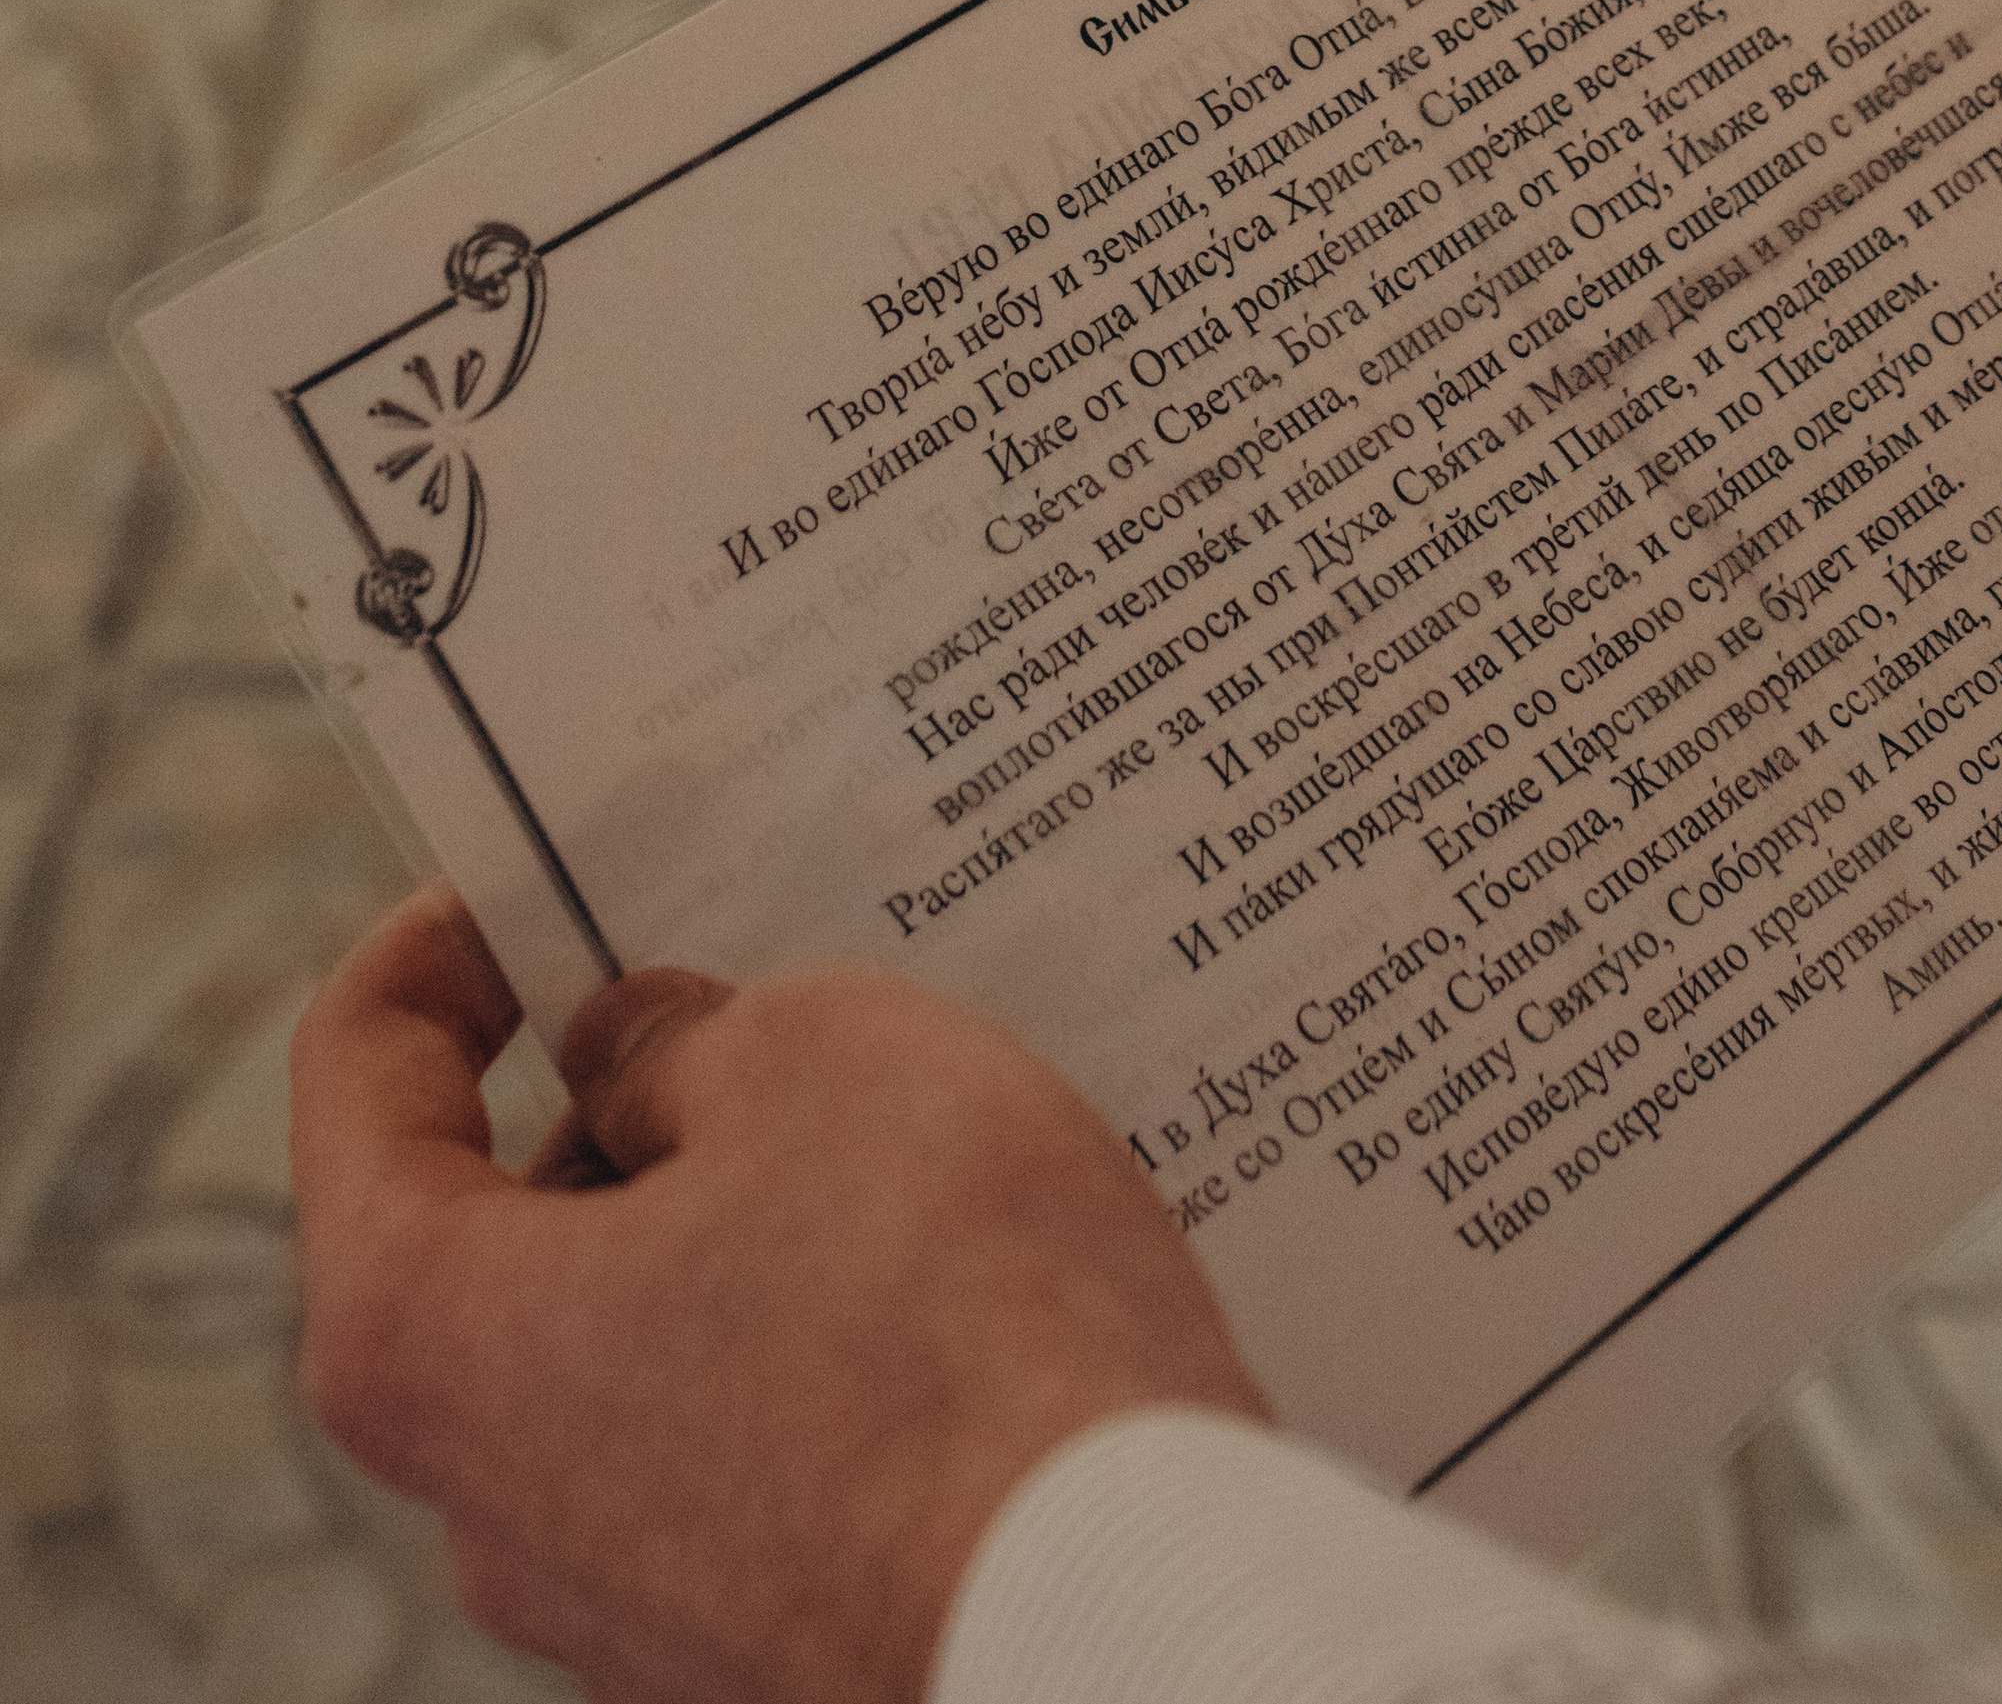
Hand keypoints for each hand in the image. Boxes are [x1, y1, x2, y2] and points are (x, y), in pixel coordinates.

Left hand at [292, 887, 1267, 1703]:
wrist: (1129, 1616)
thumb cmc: (955, 1320)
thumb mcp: (817, 1055)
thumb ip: (681, 1039)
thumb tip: (648, 1070)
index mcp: (428, 1337)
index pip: (356, 1085)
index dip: (438, 951)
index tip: (529, 890)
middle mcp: (487, 1502)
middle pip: (499, 1233)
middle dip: (616, 1097)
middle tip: (752, 985)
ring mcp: (620, 1607)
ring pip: (637, 1343)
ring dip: (737, 1222)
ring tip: (898, 1121)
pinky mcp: (752, 1652)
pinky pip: (752, 1445)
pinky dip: (818, 1342)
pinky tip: (955, 1277)